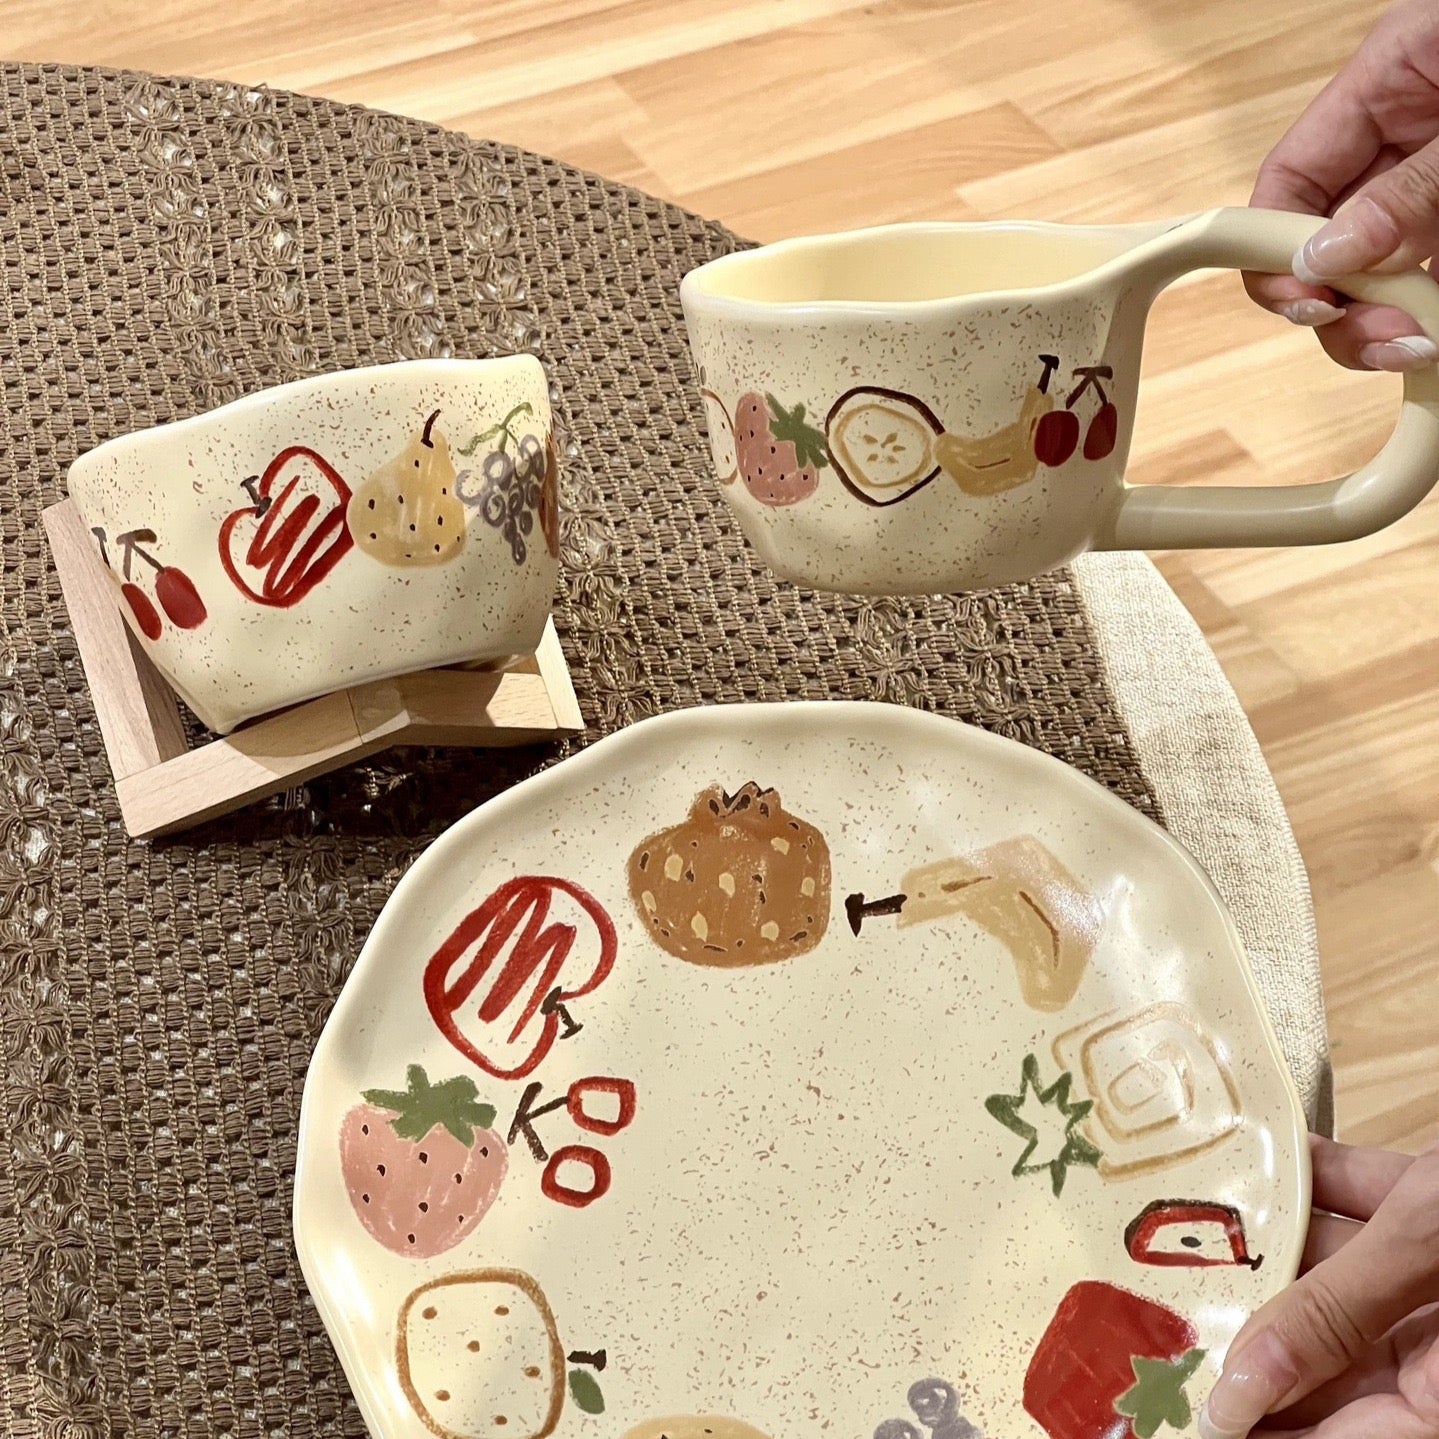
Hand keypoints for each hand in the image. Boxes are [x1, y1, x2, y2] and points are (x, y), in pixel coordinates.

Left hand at [1198, 1134, 1438, 1437]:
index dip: (1252, 1425)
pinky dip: (1324, 1182)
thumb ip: (1335, 1316)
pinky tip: (1258, 1152)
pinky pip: (1369, 1208)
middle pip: (1322, 1355)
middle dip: (1242, 1324)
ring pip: (1339, 1275)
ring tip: (1177, 1219)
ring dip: (1271, 1242)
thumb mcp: (1434, 1252)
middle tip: (1150, 1298)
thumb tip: (1240, 1393)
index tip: (1176, 1405)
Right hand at [1247, 0, 1438, 371]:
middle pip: (1321, 246)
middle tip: (1387, 337)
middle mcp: (1401, 141)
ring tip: (1422, 342)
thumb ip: (1410, 186)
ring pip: (1376, 276)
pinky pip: (1429, 278)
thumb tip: (1329, 257)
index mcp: (1384, 87)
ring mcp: (1437, 184)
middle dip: (1337, 305)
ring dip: (1383, 323)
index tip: (1307, 302)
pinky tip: (1434, 335)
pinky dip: (1427, 314)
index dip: (1274, 252)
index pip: (1285, 185)